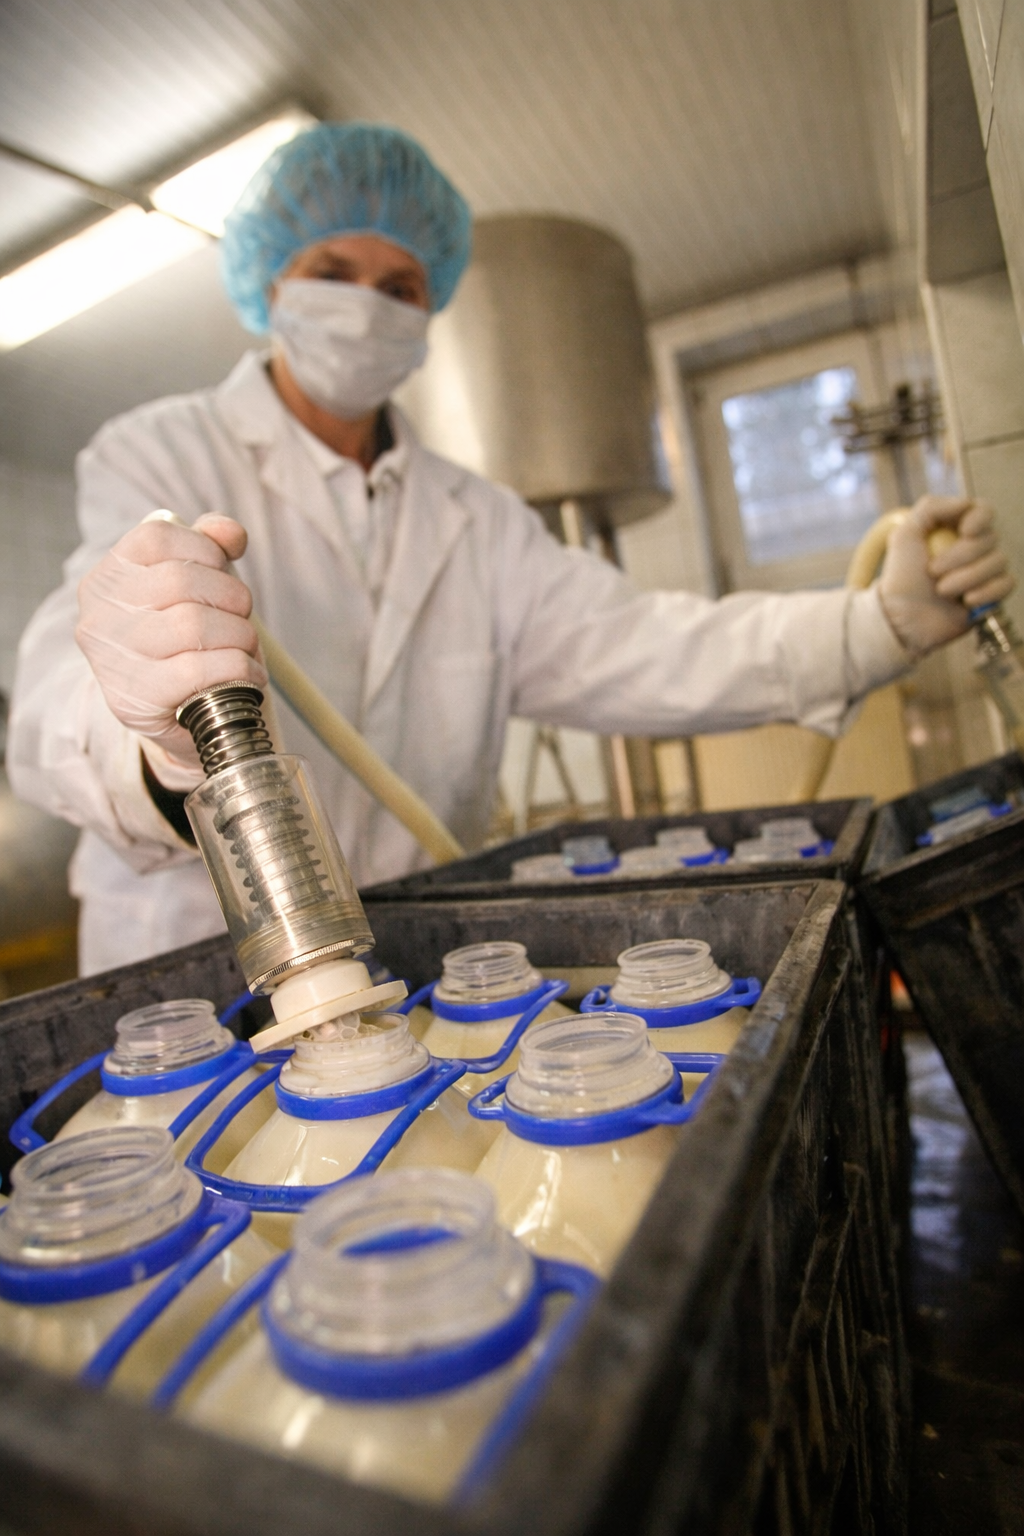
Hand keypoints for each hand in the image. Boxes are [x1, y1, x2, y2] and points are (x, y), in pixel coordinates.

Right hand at [75, 513, 265, 770]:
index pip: (159, 537)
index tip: (221, 576)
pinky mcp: (134, 700)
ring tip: (244, 648)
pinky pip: (199, 671)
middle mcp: (98, 614)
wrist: (176, 712)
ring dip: (240, 637)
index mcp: (108, 575)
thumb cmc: (186, 640)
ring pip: (193, 625)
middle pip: (182, 581)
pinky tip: (246, 673)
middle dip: (232, 599)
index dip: (207, 551)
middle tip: (242, 620)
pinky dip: (238, 669)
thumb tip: (230, 533)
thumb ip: (210, 545)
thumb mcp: (196, 584)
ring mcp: (111, 658)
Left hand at [878, 495, 1014, 656]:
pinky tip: (966, 602)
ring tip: (941, 590)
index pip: (984, 510)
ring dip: (967, 577)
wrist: (902, 619)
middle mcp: (974, 546)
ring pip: (998, 562)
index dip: (980, 518)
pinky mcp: (992, 594)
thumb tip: (966, 503)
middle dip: (960, 556)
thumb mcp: (905, 535)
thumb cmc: (901, 577)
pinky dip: (986, 592)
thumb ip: (931, 508)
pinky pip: (1007, 584)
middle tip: (932, 571)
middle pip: (990, 538)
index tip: (965, 531)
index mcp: (955, 528)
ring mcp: (985, 570)